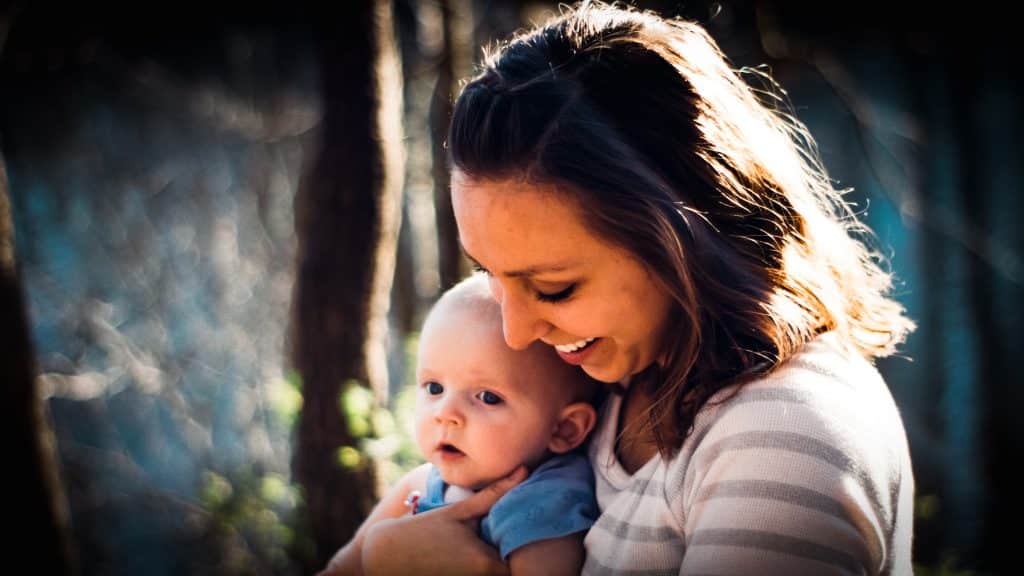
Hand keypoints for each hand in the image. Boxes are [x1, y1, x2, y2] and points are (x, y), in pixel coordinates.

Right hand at [360, 466, 527, 575]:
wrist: (382, 555)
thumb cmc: (422, 531)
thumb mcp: (459, 511)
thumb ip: (494, 494)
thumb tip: (524, 470)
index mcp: (486, 563)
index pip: (521, 564)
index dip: (523, 550)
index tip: (518, 535)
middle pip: (509, 572)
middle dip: (509, 558)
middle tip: (504, 539)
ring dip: (495, 566)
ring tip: (479, 547)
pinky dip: (478, 573)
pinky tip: (464, 560)